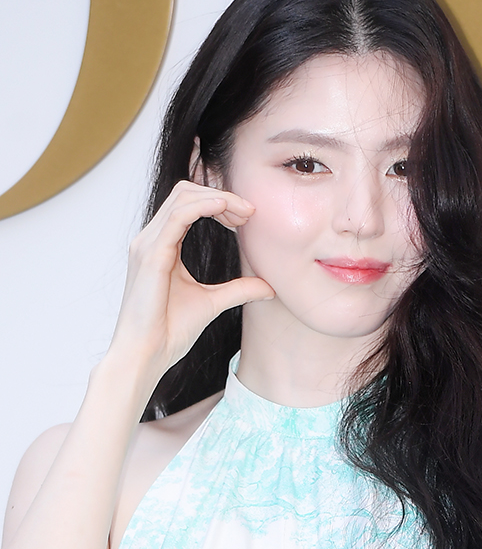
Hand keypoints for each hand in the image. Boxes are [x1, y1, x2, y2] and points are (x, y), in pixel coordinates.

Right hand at [108, 180, 274, 375]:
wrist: (146, 355)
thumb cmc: (169, 331)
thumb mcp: (213, 303)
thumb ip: (239, 290)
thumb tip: (269, 287)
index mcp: (161, 246)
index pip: (189, 205)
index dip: (219, 203)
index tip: (247, 217)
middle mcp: (150, 240)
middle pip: (185, 193)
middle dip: (221, 195)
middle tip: (250, 212)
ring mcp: (148, 245)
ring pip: (182, 197)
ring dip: (218, 198)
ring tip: (244, 212)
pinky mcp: (150, 255)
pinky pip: (178, 216)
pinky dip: (204, 206)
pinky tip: (226, 210)